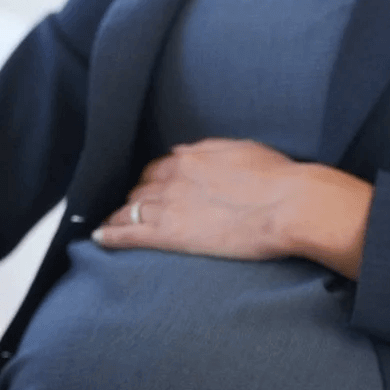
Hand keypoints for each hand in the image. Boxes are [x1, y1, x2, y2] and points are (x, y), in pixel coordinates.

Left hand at [93, 138, 373, 278]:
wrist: (290, 204)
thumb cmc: (278, 178)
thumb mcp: (242, 151)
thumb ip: (210, 151)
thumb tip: (188, 152)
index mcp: (191, 158)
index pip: (158, 167)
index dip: (153, 179)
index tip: (152, 187)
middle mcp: (172, 178)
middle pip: (141, 188)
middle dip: (137, 197)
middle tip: (133, 209)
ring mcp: (167, 206)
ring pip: (129, 209)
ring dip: (118, 216)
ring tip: (109, 224)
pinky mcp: (168, 233)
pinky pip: (128, 233)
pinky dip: (110, 235)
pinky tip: (99, 238)